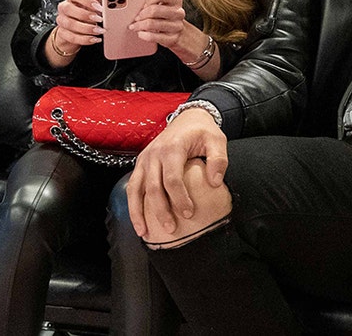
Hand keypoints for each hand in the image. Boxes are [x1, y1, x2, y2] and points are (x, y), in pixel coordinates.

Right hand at [47, 0, 107, 61]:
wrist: (72, 31)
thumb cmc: (82, 15)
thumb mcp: (91, 6)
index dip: (86, 0)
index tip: (99, 6)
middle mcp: (64, 8)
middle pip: (69, 9)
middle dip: (86, 15)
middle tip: (99, 19)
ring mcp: (61, 21)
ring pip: (71, 24)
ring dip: (87, 28)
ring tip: (99, 30)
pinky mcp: (62, 34)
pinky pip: (72, 37)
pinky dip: (85, 39)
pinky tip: (94, 39)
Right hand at [127, 107, 228, 237]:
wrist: (188, 118)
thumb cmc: (203, 132)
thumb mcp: (217, 140)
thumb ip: (219, 160)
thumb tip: (214, 183)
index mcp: (172, 148)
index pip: (172, 179)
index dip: (179, 198)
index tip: (189, 214)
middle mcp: (154, 154)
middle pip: (153, 187)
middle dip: (160, 210)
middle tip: (171, 229)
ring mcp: (144, 159)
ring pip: (136, 189)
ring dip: (138, 212)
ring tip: (144, 232)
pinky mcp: (141, 164)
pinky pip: (132, 186)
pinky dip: (132, 205)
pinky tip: (138, 222)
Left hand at [129, 0, 208, 63]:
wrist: (182, 33)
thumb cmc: (169, 15)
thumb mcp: (165, 1)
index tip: (142, 4)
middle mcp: (178, 12)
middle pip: (155, 10)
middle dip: (141, 14)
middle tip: (135, 17)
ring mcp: (177, 26)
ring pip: (153, 24)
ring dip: (139, 25)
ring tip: (135, 26)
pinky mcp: (173, 38)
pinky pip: (154, 37)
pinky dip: (144, 35)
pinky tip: (141, 33)